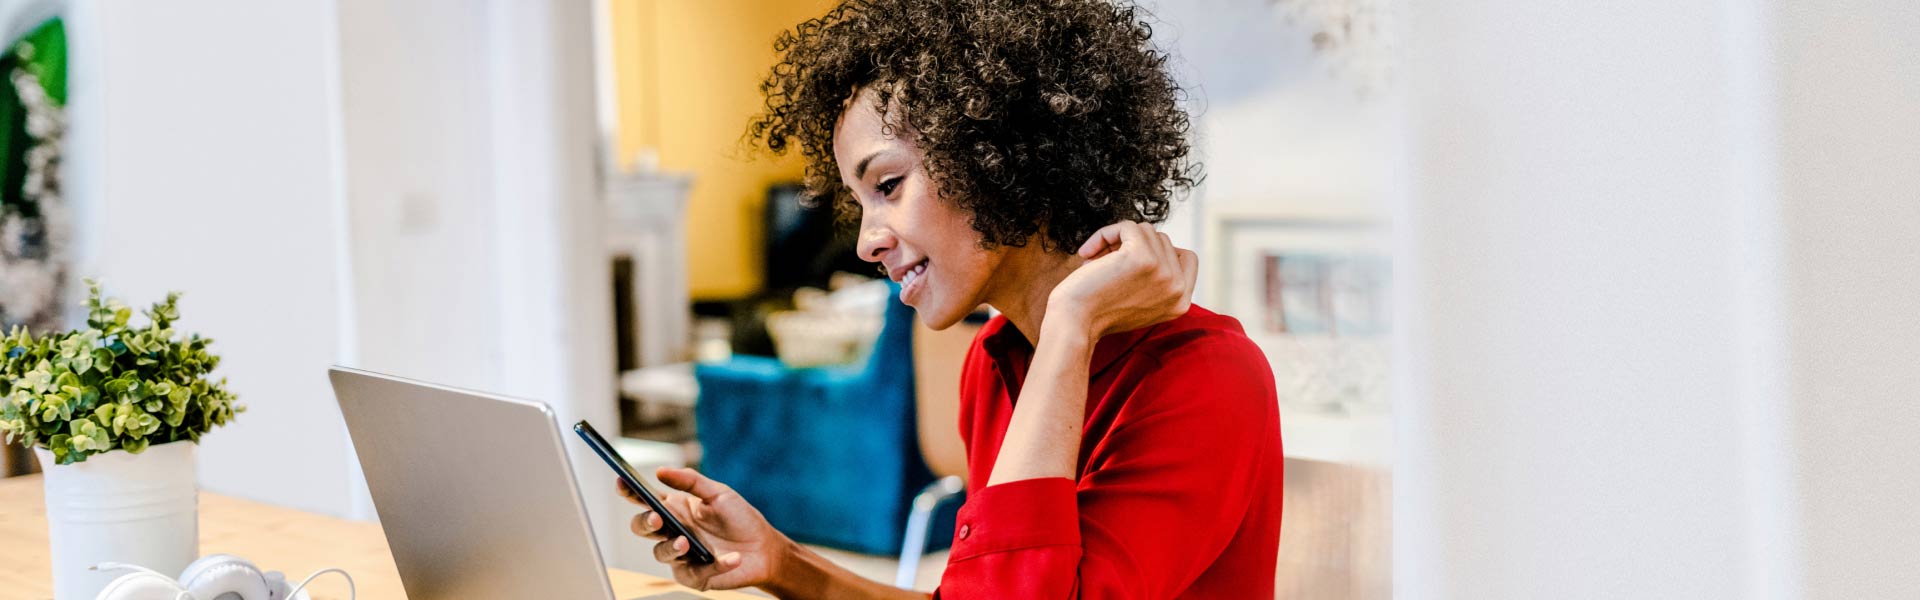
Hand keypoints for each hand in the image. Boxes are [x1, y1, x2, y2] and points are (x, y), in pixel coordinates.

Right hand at [620, 468, 787, 590]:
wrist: (764, 547)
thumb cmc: (739, 518)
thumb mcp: (719, 493)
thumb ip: (691, 480)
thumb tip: (660, 471)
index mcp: (674, 509)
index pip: (644, 500)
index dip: (629, 492)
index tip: (622, 482)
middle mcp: (672, 531)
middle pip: (643, 527)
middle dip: (645, 522)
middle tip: (657, 517)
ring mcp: (681, 555)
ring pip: (661, 552)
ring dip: (672, 547)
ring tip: (687, 542)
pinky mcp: (695, 576)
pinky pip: (695, 573)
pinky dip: (715, 565)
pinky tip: (731, 558)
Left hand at [1047, 221, 1197, 341]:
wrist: (1074, 324)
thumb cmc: (1097, 313)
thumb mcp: (1140, 302)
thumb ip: (1156, 281)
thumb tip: (1154, 244)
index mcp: (1180, 303)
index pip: (1187, 258)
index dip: (1160, 251)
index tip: (1131, 261)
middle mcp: (1178, 288)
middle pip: (1162, 240)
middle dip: (1132, 245)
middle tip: (1105, 263)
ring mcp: (1163, 272)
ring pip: (1145, 231)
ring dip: (1115, 240)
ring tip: (1096, 261)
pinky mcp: (1142, 256)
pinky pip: (1127, 226)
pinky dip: (1104, 234)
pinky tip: (1087, 253)